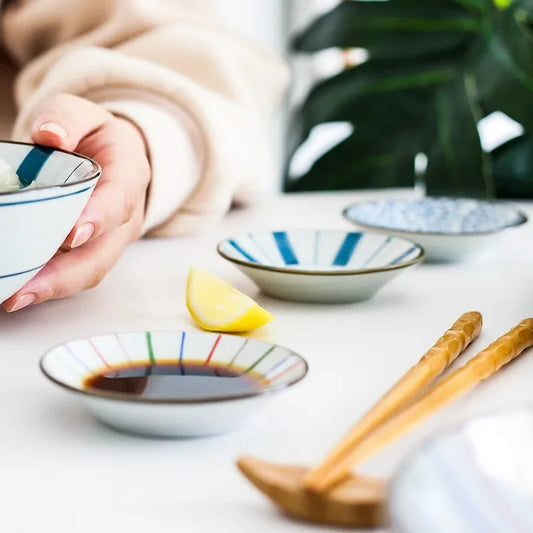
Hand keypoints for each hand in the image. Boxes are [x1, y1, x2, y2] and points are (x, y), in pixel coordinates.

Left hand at [2, 94, 150, 311]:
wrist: (115, 158)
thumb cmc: (96, 137)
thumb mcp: (85, 114)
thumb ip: (68, 117)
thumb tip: (49, 136)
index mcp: (131, 176)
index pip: (120, 200)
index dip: (99, 219)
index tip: (71, 234)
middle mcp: (127, 215)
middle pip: (106, 251)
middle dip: (68, 273)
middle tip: (26, 288)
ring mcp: (113, 238)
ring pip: (92, 269)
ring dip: (57, 287)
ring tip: (16, 298)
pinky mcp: (96, 250)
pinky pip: (78, 272)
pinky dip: (53, 285)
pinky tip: (23, 290)